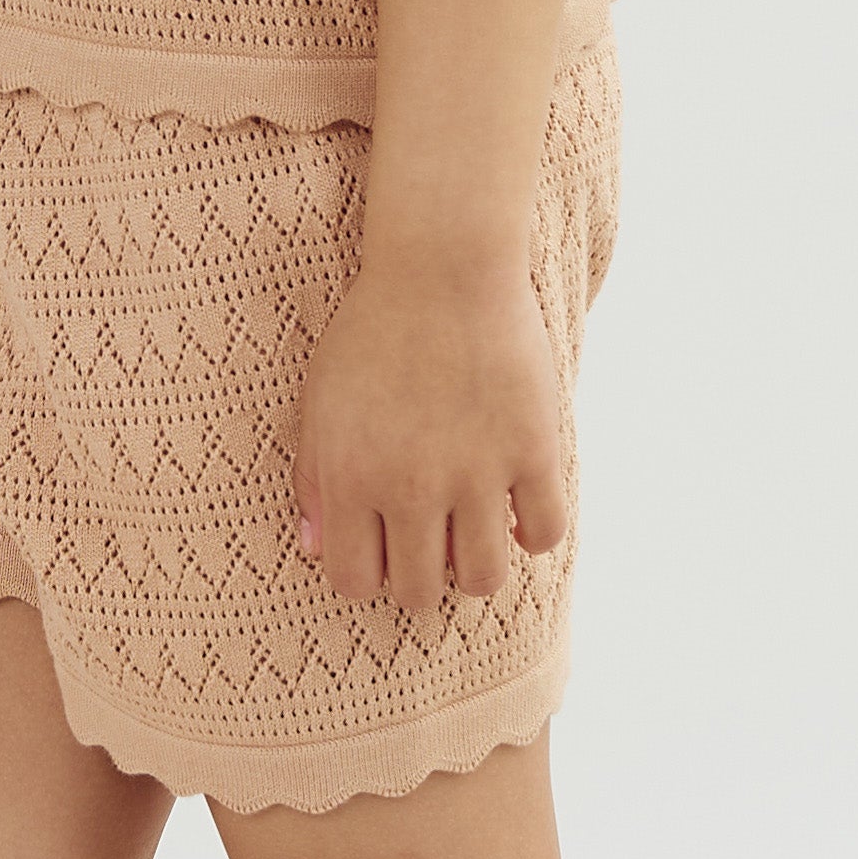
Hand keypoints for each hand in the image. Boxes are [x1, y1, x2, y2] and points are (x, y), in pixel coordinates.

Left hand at [290, 248, 567, 607]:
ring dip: (474, 567)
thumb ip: (313, 482)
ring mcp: (477, 473)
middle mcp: (411, 488)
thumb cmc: (372, 332)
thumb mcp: (320, 403)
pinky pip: (544, 532)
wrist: (443, 267)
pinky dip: (531, 531)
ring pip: (482, 578)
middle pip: (419, 591)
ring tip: (471, 531)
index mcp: (350, 479)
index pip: (355, 582)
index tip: (380, 548)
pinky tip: (514, 504)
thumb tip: (314, 551)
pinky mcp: (532, 450)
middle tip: (428, 540)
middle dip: (419, 576)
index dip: (367, 575)